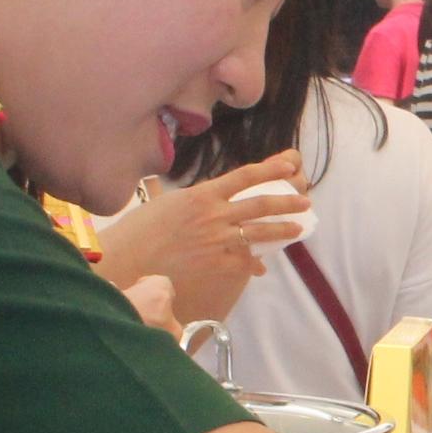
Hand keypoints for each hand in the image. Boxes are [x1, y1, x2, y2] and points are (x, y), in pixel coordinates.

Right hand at [93, 151, 308, 326]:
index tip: (289, 167)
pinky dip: (254, 262)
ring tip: (297, 228)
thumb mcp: (161, 206)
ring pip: (259, 232)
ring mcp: (218, 241)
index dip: (270, 171)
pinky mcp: (218, 265)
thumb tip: (199, 200)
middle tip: (304, 202)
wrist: (127, 265)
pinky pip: (245, 261)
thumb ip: (187, 202)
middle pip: (260, 204)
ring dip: (282, 230)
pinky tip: (262, 265)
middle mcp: (214, 215)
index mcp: (200, 195)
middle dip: (286, 202)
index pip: (243, 177)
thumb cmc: (135, 236)